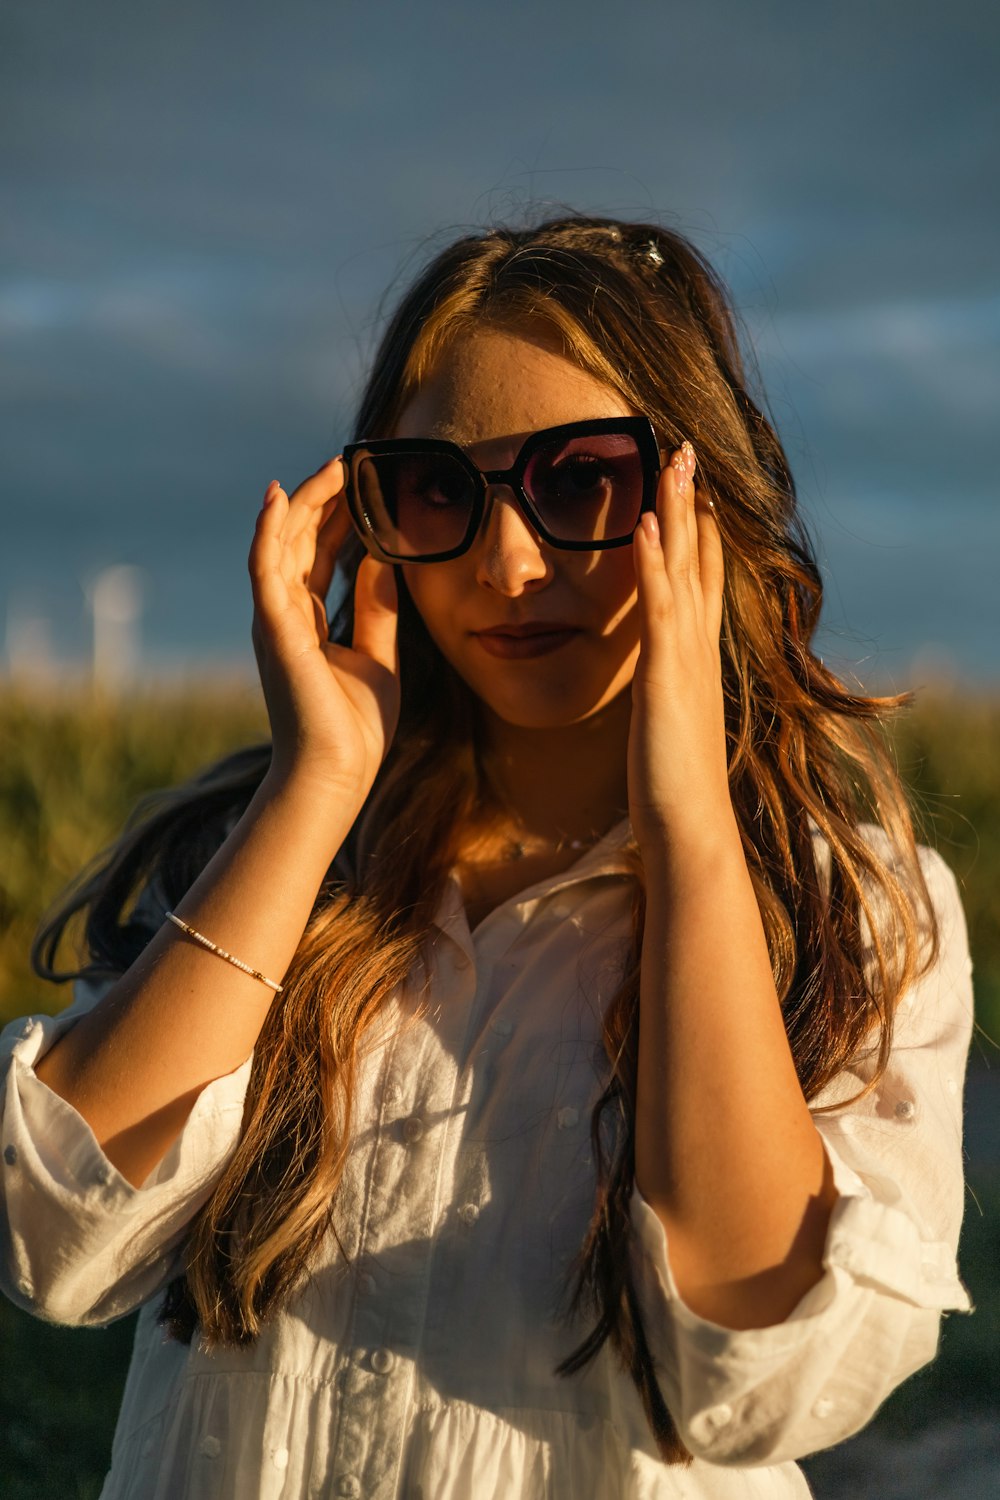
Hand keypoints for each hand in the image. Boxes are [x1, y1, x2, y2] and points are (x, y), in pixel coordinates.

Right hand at [249, 459, 400, 805]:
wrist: (338, 774)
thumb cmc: (355, 728)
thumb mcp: (379, 655)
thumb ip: (378, 608)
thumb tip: (382, 559)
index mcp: (307, 621)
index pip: (320, 554)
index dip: (339, 516)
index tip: (362, 482)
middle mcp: (284, 614)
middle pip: (300, 540)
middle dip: (323, 499)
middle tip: (349, 460)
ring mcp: (274, 620)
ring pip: (281, 544)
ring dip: (303, 502)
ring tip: (329, 466)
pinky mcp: (273, 630)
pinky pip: (264, 569)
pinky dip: (269, 531)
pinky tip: (280, 497)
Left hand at [628, 444, 730, 862]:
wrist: (690, 831)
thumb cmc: (674, 791)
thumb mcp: (667, 730)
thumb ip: (665, 701)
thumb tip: (660, 693)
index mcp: (695, 662)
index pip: (701, 585)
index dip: (699, 536)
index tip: (694, 492)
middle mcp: (698, 652)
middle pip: (699, 562)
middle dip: (692, 505)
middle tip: (686, 450)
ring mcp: (686, 661)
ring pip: (685, 571)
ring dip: (677, 513)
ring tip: (671, 461)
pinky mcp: (666, 679)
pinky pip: (659, 610)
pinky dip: (655, 565)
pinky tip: (645, 526)